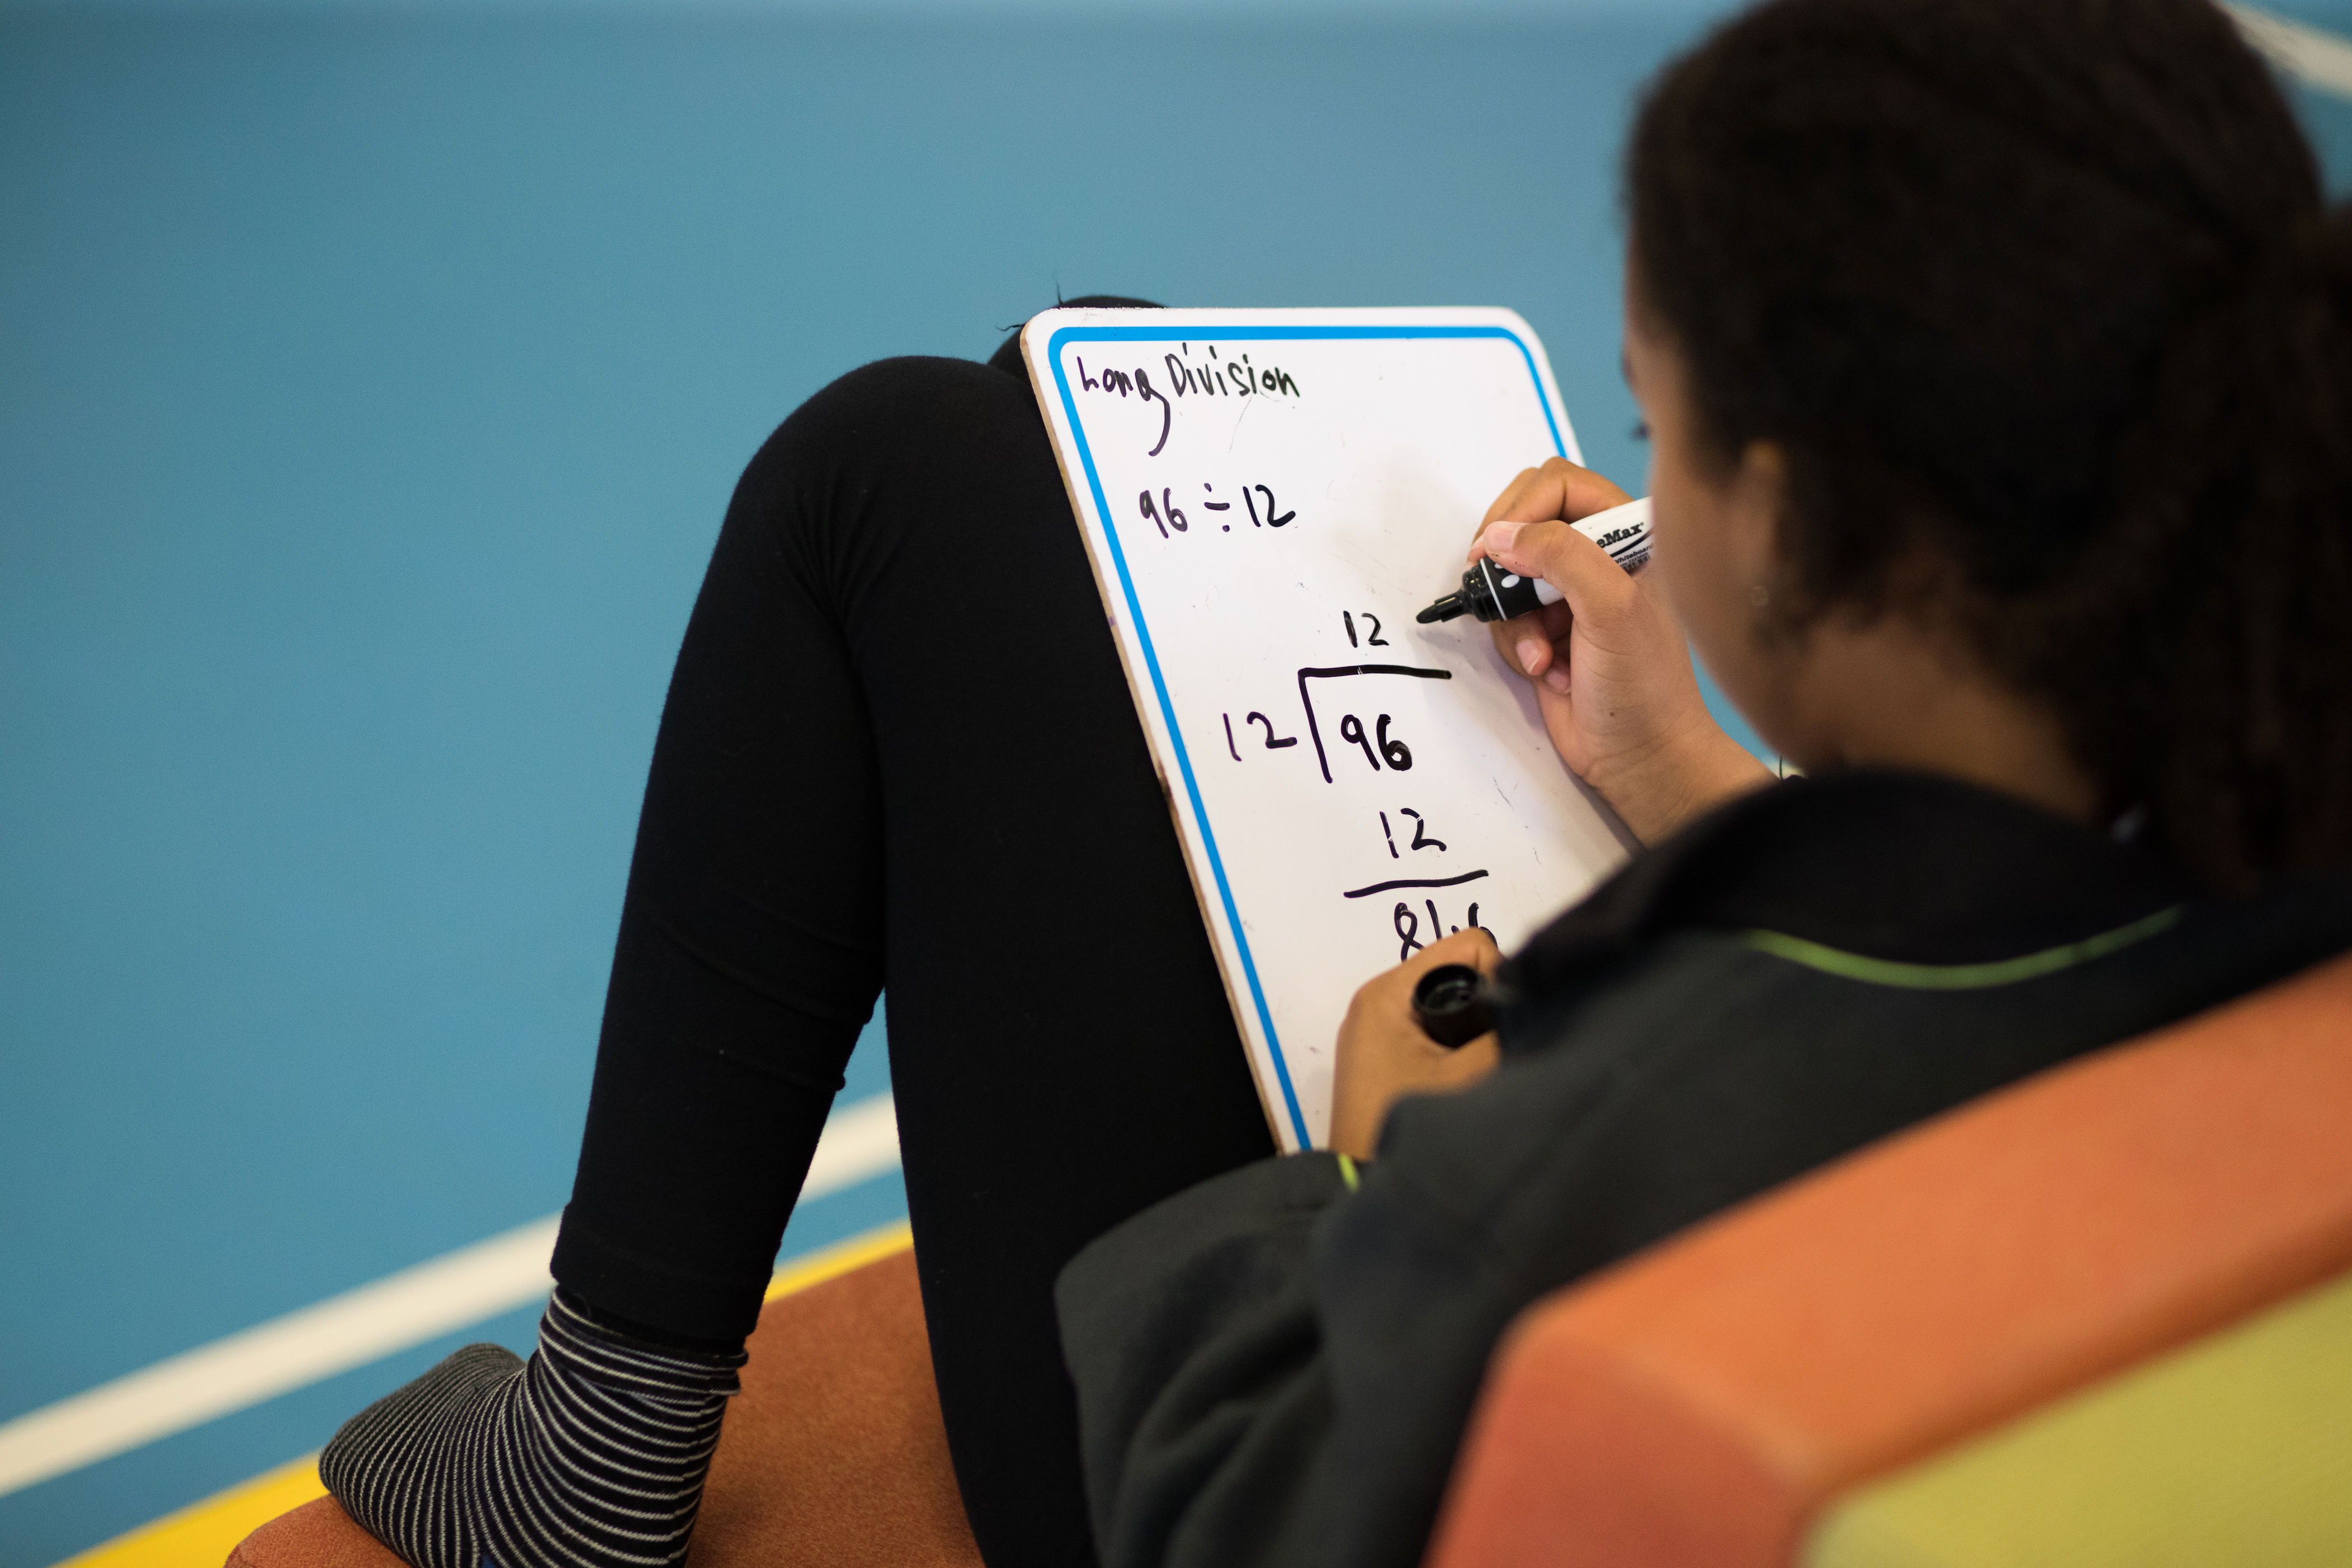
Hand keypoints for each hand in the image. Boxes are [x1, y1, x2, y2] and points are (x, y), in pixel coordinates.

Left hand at [1327, 929, 1503, 1160]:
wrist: (1357, 1183)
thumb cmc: (1400, 1126)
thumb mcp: (1467, 1077)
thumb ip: (1504, 1035)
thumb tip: (1541, 1012)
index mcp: (1389, 992)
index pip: (1469, 946)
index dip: (1500, 977)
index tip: (1506, 1023)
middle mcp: (1379, 999)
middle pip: (1459, 970)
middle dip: (1488, 1002)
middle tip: (1496, 1046)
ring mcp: (1379, 1028)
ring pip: (1450, 1000)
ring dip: (1473, 1027)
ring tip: (1481, 1064)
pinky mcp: (1385, 1053)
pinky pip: (1435, 1026)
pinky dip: (1458, 1043)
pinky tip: (1466, 1073)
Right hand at [1474, 457, 1771, 843]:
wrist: (1639, 758)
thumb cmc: (1647, 687)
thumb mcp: (1612, 608)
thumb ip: (1561, 556)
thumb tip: (1503, 536)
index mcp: (1629, 536)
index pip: (1562, 485)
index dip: (1523, 509)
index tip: (1499, 547)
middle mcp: (1598, 558)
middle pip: (1525, 521)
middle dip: (1508, 561)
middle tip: (1501, 588)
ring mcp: (1569, 595)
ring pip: (1507, 574)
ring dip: (1514, 616)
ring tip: (1543, 654)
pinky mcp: (1545, 630)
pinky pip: (1505, 617)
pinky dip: (1515, 644)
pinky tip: (1546, 670)